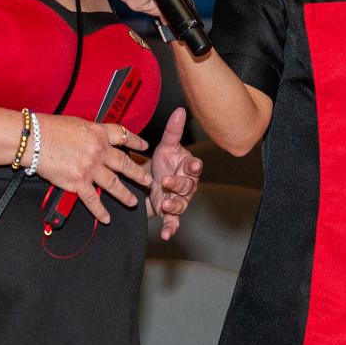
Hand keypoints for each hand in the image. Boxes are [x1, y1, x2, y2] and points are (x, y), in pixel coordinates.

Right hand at [35, 114, 150, 223]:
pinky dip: (100, 211)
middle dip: (138, 174)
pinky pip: (92, 200)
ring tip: (133, 202)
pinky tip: (106, 217)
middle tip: (147, 181)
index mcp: (99, 133)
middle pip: (125, 164)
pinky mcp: (78, 183)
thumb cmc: (50, 128)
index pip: (124, 137)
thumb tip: (96, 137)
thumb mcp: (77, 123)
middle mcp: (99, 151)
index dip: (136, 142)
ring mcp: (90, 168)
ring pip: (114, 184)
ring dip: (125, 195)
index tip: (144, 147)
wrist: (34, 139)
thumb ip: (91, 133)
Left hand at [147, 107, 203, 239]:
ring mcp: (180, 200)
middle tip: (166, 181)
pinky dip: (170, 229)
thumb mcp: (166, 146)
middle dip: (178, 184)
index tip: (192, 164)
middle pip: (187, 186)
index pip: (193, 166)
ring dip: (174, 205)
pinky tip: (166, 234)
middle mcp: (187, 185)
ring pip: (181, 204)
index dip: (193, 166)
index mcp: (187, 168)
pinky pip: (174, 223)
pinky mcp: (171, 214)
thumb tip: (180, 110)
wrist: (151, 181)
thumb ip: (173, 130)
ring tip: (165, 204)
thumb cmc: (164, 162)